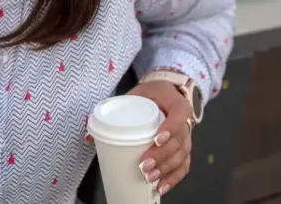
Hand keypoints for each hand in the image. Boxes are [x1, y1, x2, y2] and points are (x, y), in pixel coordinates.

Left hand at [127, 80, 194, 195]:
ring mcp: (186, 138)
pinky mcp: (183, 149)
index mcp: (177, 102)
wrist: (166, 94)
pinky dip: (173, 177)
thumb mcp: (137, 93)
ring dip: (166, 169)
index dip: (170, 128)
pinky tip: (161, 186)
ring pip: (182, 156)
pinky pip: (183, 165)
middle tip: (144, 165)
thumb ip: (120, 106)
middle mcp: (185, 122)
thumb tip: (94, 127)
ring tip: (149, 177)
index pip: (180, 113)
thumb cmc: (150, 94)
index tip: (156, 139)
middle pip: (180, 141)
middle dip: (162, 156)